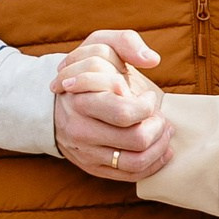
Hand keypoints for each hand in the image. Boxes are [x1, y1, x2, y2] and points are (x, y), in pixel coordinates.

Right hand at [54, 28, 172, 181]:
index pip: (125, 112)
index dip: (146, 105)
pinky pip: (129, 175)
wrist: (55, 102)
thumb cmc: (86, 71)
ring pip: (135, 161)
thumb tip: (152, 59)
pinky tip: (162, 150)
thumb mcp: (101, 45)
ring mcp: (86, 152)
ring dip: (160, 148)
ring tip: (164, 131)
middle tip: (159, 116)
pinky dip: (153, 164)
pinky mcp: (92, 167)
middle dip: (158, 127)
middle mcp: (80, 130)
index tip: (146, 97)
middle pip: (135, 139)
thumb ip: (127, 42)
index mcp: (81, 99)